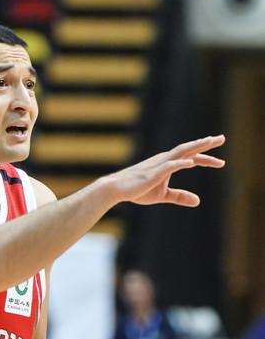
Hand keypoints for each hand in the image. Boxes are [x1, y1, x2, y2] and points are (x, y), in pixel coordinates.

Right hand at [103, 135, 225, 207]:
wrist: (116, 189)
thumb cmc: (137, 190)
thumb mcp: (163, 195)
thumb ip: (180, 196)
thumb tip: (197, 201)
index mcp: (168, 163)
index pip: (191, 158)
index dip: (206, 159)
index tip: (221, 162)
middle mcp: (165, 160)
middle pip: (189, 149)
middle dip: (206, 143)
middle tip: (222, 138)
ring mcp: (159, 165)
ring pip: (181, 152)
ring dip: (196, 146)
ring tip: (210, 142)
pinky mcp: (152, 173)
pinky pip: (168, 166)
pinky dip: (180, 163)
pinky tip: (191, 163)